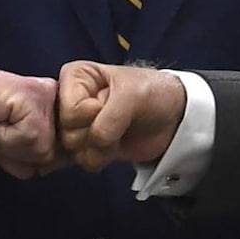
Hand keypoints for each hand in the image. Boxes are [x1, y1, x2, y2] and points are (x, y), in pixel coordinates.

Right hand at [0, 55, 57, 177]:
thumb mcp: (7, 148)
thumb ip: (32, 158)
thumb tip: (49, 169)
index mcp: (51, 110)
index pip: (57, 156)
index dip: (26, 158)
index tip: (4, 134)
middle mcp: (55, 100)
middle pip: (51, 156)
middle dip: (20, 154)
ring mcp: (47, 97)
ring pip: (43, 150)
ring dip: (12, 146)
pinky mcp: (35, 97)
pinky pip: (31, 138)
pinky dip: (7, 137)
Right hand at [56, 61, 186, 171]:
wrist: (172, 117)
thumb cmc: (153, 93)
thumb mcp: (133, 95)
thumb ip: (110, 117)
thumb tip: (95, 141)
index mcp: (74, 77)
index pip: (68, 112)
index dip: (92, 114)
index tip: (110, 102)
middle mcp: (69, 99)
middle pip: (67, 133)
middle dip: (96, 133)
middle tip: (117, 119)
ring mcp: (76, 125)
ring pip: (73, 150)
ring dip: (101, 147)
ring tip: (118, 130)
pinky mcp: (86, 145)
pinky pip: (81, 161)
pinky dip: (101, 157)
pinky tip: (115, 144)